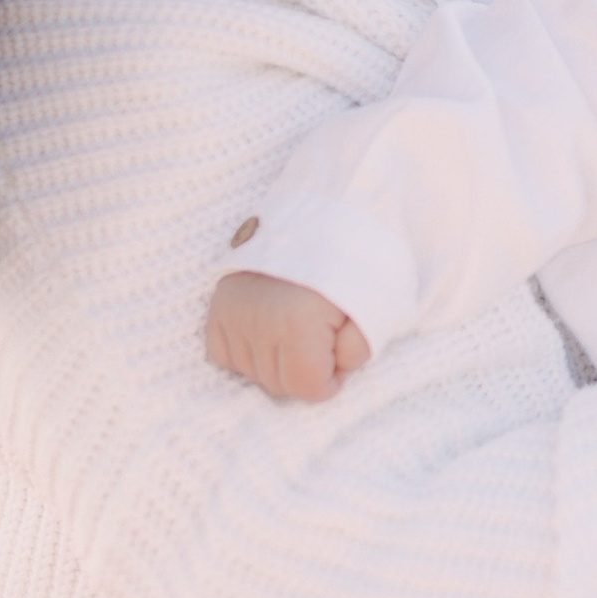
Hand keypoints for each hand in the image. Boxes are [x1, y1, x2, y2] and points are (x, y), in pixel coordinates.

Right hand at [206, 270, 371, 402]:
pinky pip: (222, 353)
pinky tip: (268, 332)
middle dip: (306, 372)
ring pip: (251, 372)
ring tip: (297, 330)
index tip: (340, 355)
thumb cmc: (356, 258)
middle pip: (279, 384)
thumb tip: (334, 372)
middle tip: (322, 339)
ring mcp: (233, 311)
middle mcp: (258, 321)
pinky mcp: (219, 302)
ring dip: (276, 362)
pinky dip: (244, 351)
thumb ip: (357, 350)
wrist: (324, 209)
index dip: (330, 380)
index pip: (307, 388)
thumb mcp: (377, 304)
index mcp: (297, 325)